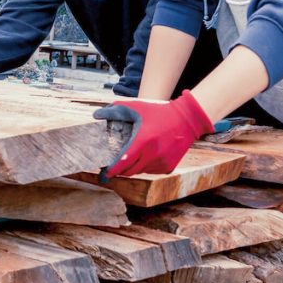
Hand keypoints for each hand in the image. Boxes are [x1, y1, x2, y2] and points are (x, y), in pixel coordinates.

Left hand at [93, 90, 213, 179]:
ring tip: (129, 158)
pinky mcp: (168, 167)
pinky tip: (145, 156)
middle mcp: (153, 154)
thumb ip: (115, 111)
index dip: (111, 171)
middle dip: (119, 170)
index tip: (103, 175)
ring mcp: (162, 162)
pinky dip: (145, 166)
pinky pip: (151, 171)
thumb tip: (96, 115)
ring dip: (132, 167)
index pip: (123, 162)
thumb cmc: (158, 112)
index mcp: (143, 140)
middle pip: (129, 171)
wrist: (186, 119)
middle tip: (112, 167)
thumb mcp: (136, 107)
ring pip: (140, 171)